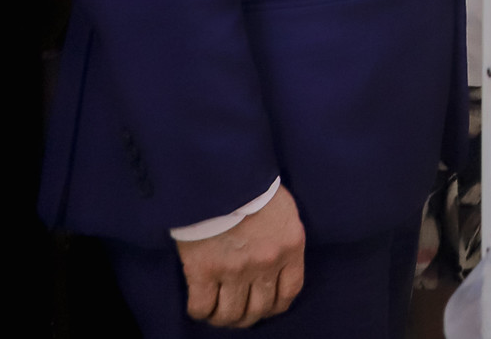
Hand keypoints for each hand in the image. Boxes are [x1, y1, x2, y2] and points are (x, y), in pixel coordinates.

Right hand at [177, 184, 306, 327]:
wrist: (221, 173)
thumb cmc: (253, 184)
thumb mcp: (284, 210)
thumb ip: (284, 237)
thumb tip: (277, 258)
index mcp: (291, 247)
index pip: (289, 292)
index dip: (274, 306)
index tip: (264, 306)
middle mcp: (266, 263)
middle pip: (259, 308)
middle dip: (247, 316)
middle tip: (236, 311)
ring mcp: (235, 270)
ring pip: (231, 314)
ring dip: (223, 318)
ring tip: (216, 313)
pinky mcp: (204, 270)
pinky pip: (202, 306)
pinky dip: (200, 312)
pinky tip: (199, 306)